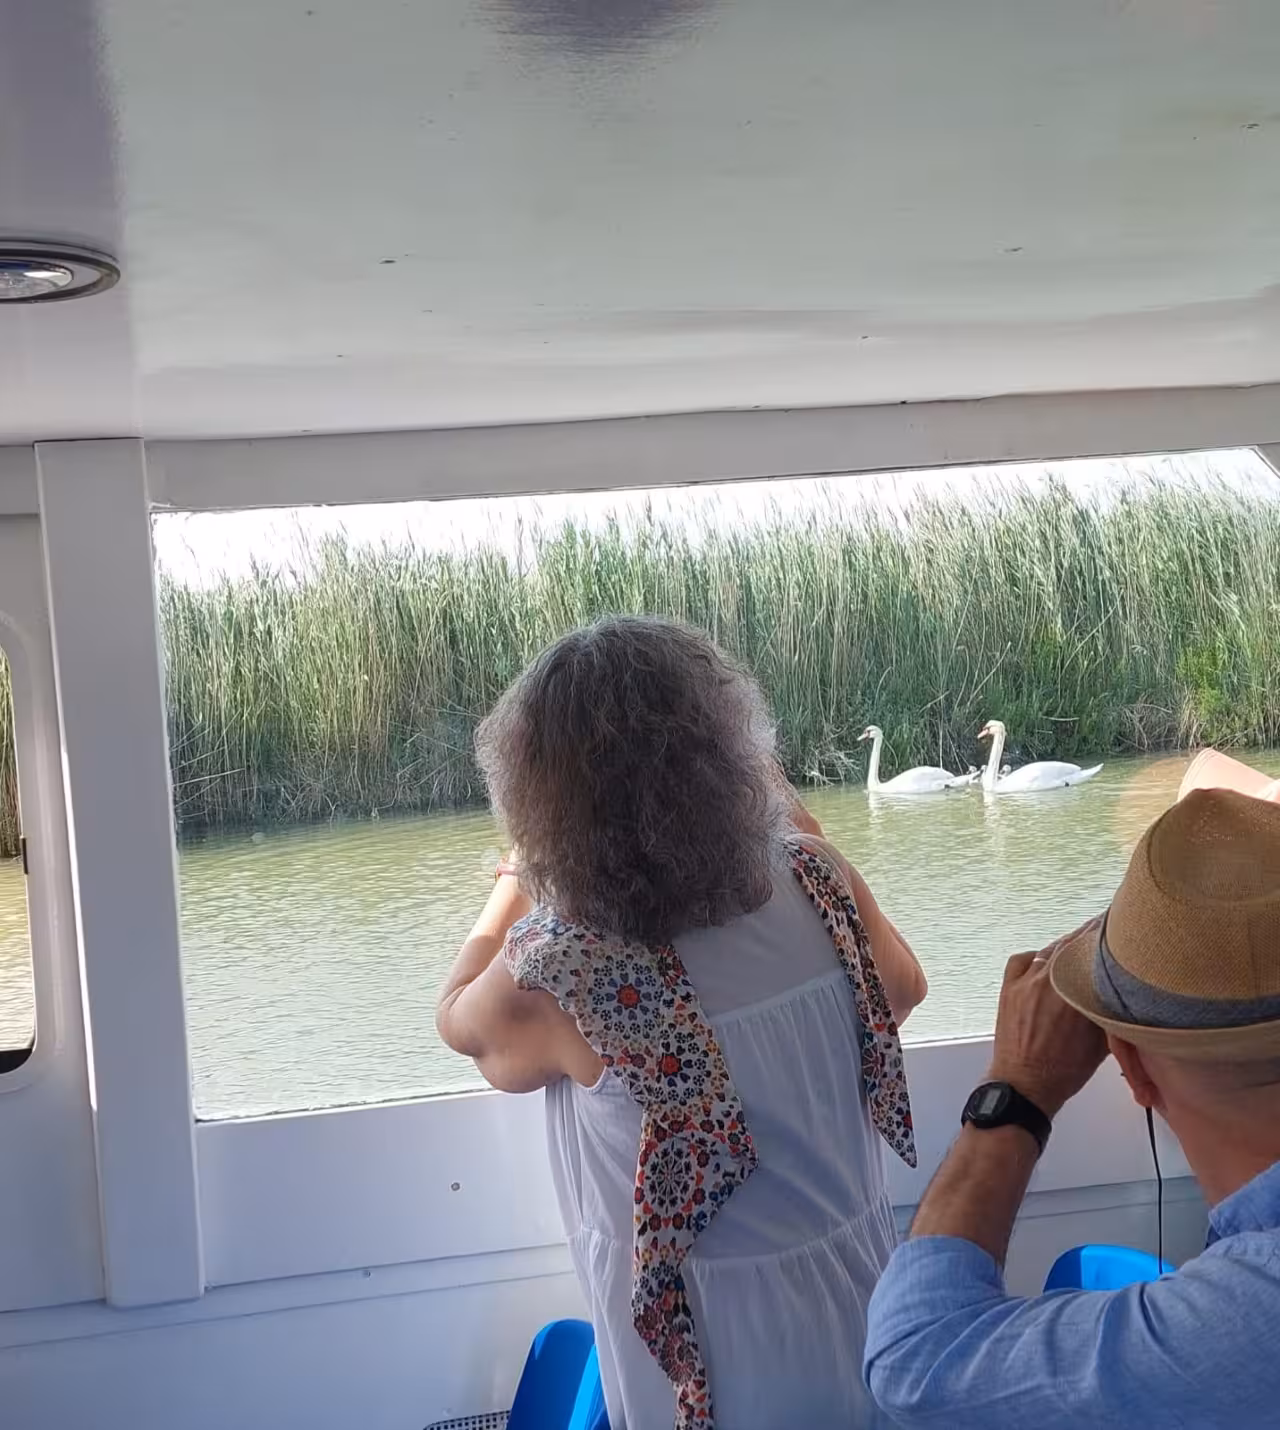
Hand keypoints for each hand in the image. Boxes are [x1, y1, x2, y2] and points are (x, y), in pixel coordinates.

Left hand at [985, 919, 1107, 1118]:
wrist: (1026, 1084)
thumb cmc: (1066, 1069)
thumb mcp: (1102, 1041)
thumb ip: (1109, 1010)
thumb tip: (1120, 990)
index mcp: (1077, 992)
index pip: (1096, 952)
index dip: (1107, 938)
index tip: (1117, 927)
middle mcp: (1051, 980)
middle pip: (1073, 945)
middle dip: (1089, 938)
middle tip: (1103, 932)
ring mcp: (1027, 981)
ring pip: (1050, 951)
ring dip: (1065, 947)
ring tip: (1079, 947)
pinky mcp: (1009, 987)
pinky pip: (1024, 959)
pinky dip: (1037, 957)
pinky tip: (1046, 962)